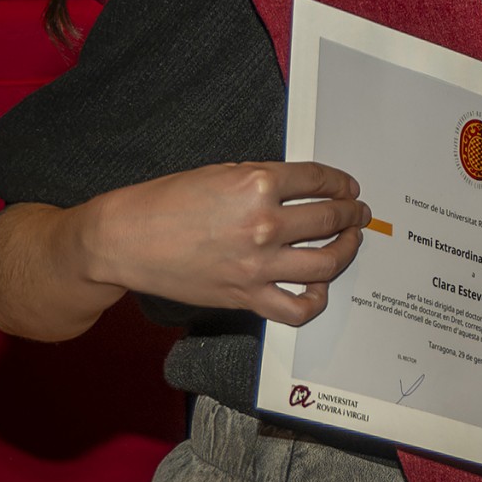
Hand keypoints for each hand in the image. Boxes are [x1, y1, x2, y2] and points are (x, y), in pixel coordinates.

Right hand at [83, 160, 370, 325]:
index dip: (340, 183)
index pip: (318, 181)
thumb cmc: (164, 202)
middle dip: (351, 214)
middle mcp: (263, 224)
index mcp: (256, 185)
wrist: (124, 240)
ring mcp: (258, 265)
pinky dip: (317, 300)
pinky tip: (318, 286)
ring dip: (346, 250)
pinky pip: (298, 308)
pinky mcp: (247, 296)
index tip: (348, 187)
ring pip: (326, 263)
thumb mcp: (219, 173)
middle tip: (357, 213)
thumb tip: (301, 188)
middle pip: (329, 219)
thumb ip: (262, 180)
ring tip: (349, 241)